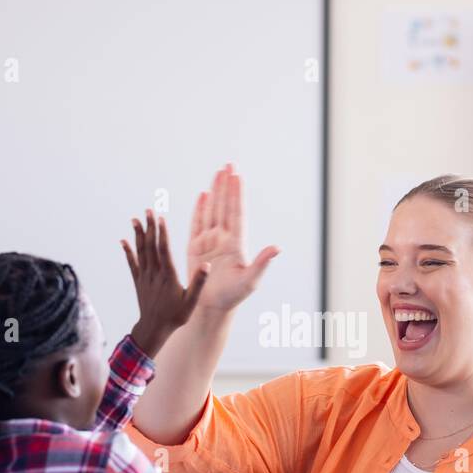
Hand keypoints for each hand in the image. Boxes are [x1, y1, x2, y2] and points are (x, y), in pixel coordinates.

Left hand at [122, 210, 207, 357]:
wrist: (154, 328)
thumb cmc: (175, 316)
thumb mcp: (191, 301)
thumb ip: (199, 283)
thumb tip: (207, 265)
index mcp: (168, 276)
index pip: (164, 250)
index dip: (162, 233)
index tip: (161, 218)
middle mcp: (154, 274)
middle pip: (151, 246)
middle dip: (149, 227)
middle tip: (148, 210)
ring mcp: (144, 277)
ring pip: (140, 252)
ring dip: (138, 234)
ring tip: (135, 219)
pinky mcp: (138, 281)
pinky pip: (132, 263)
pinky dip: (127, 251)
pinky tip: (124, 240)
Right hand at [186, 164, 278, 313]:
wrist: (211, 307)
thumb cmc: (233, 296)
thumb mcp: (250, 280)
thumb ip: (262, 263)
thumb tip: (277, 247)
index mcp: (237, 244)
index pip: (236, 213)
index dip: (236, 194)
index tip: (237, 176)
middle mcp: (224, 239)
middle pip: (224, 206)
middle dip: (226, 186)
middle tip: (229, 165)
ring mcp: (209, 242)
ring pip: (212, 211)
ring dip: (215, 192)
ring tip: (217, 173)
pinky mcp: (195, 247)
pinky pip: (197, 224)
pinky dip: (199, 209)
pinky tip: (203, 195)